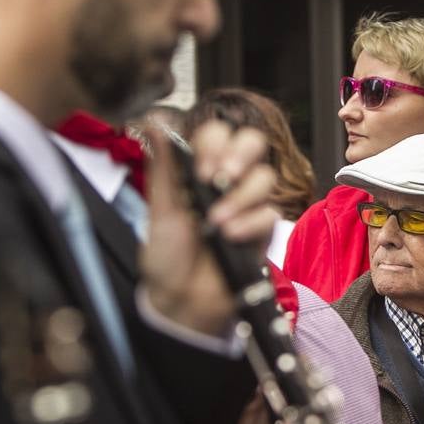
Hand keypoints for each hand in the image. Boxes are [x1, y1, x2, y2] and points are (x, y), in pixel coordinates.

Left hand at [142, 120, 278, 334]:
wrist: (181, 300)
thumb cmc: (167, 257)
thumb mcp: (160, 210)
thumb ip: (164, 167)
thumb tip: (153, 122)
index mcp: (200, 171)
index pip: (218, 135)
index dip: (215, 143)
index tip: (200, 169)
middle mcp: (227, 182)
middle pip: (253, 142)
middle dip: (240, 154)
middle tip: (222, 176)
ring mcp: (247, 205)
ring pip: (265, 177)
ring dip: (240, 196)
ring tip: (217, 221)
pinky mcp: (262, 231)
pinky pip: (270, 213)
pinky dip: (250, 223)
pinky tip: (230, 236)